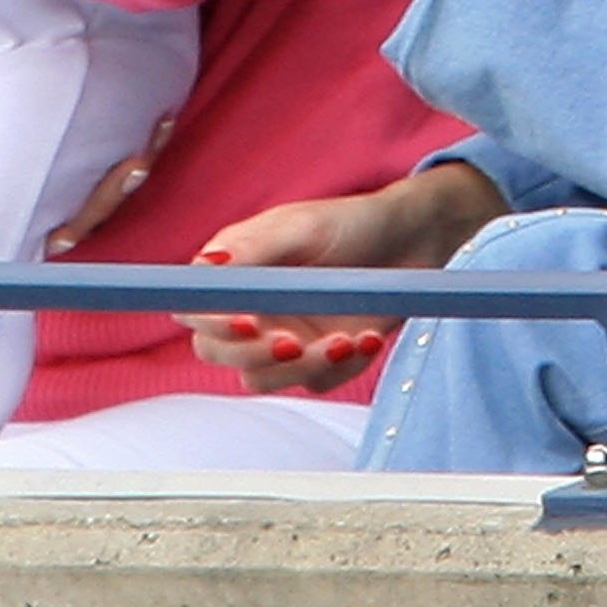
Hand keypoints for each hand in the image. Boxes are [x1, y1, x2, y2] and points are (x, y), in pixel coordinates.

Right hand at [175, 165, 507, 394]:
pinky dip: (340, 368)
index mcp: (233, 272)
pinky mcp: (316, 360)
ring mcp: (281, 337)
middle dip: (253, 355)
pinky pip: (314, 384)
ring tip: (344, 341)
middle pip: (216, 352)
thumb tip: (207, 268)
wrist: (410, 242)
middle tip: (296, 343)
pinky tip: (367, 338)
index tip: (249, 324)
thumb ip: (252, 250)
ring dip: (301, 368)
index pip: (195, 309)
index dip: (212, 323)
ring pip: (261, 379)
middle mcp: (249, 308)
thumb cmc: (349, 223)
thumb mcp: (300, 227)